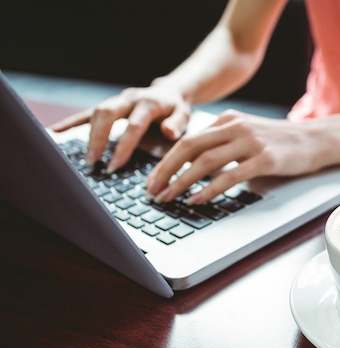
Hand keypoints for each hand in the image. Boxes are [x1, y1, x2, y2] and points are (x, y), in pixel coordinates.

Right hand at [50, 84, 190, 171]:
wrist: (169, 92)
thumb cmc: (176, 109)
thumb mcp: (184, 114)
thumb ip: (178, 123)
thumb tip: (169, 132)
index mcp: (148, 103)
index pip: (134, 125)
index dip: (124, 145)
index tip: (115, 164)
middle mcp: (129, 98)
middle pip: (108, 114)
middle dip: (98, 138)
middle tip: (93, 162)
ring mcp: (116, 100)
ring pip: (96, 112)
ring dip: (88, 135)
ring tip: (86, 159)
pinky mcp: (109, 105)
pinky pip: (87, 112)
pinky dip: (71, 122)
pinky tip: (56, 132)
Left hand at [146, 110, 326, 204]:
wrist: (317, 140)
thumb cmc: (281, 142)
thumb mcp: (248, 134)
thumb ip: (223, 143)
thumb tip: (194, 166)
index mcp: (228, 120)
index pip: (188, 140)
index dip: (166, 161)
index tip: (153, 180)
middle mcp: (236, 126)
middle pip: (189, 147)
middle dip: (165, 170)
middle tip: (152, 190)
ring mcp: (250, 142)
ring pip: (205, 161)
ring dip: (182, 181)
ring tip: (169, 197)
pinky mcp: (264, 159)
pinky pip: (230, 175)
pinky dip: (209, 189)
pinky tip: (197, 199)